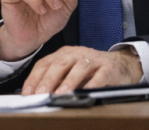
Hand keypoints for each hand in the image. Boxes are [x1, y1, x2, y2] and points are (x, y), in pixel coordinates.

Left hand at [21, 46, 142, 94]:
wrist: (120, 65)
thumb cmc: (91, 71)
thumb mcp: (70, 73)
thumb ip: (55, 81)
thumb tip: (35, 95)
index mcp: (64, 54)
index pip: (44, 63)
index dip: (34, 78)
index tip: (28, 93)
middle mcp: (77, 54)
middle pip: (60, 63)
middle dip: (48, 80)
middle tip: (41, 94)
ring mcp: (93, 59)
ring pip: (79, 67)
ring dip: (69, 81)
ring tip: (61, 94)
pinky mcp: (108, 67)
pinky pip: (100, 75)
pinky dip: (92, 84)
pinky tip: (86, 92)